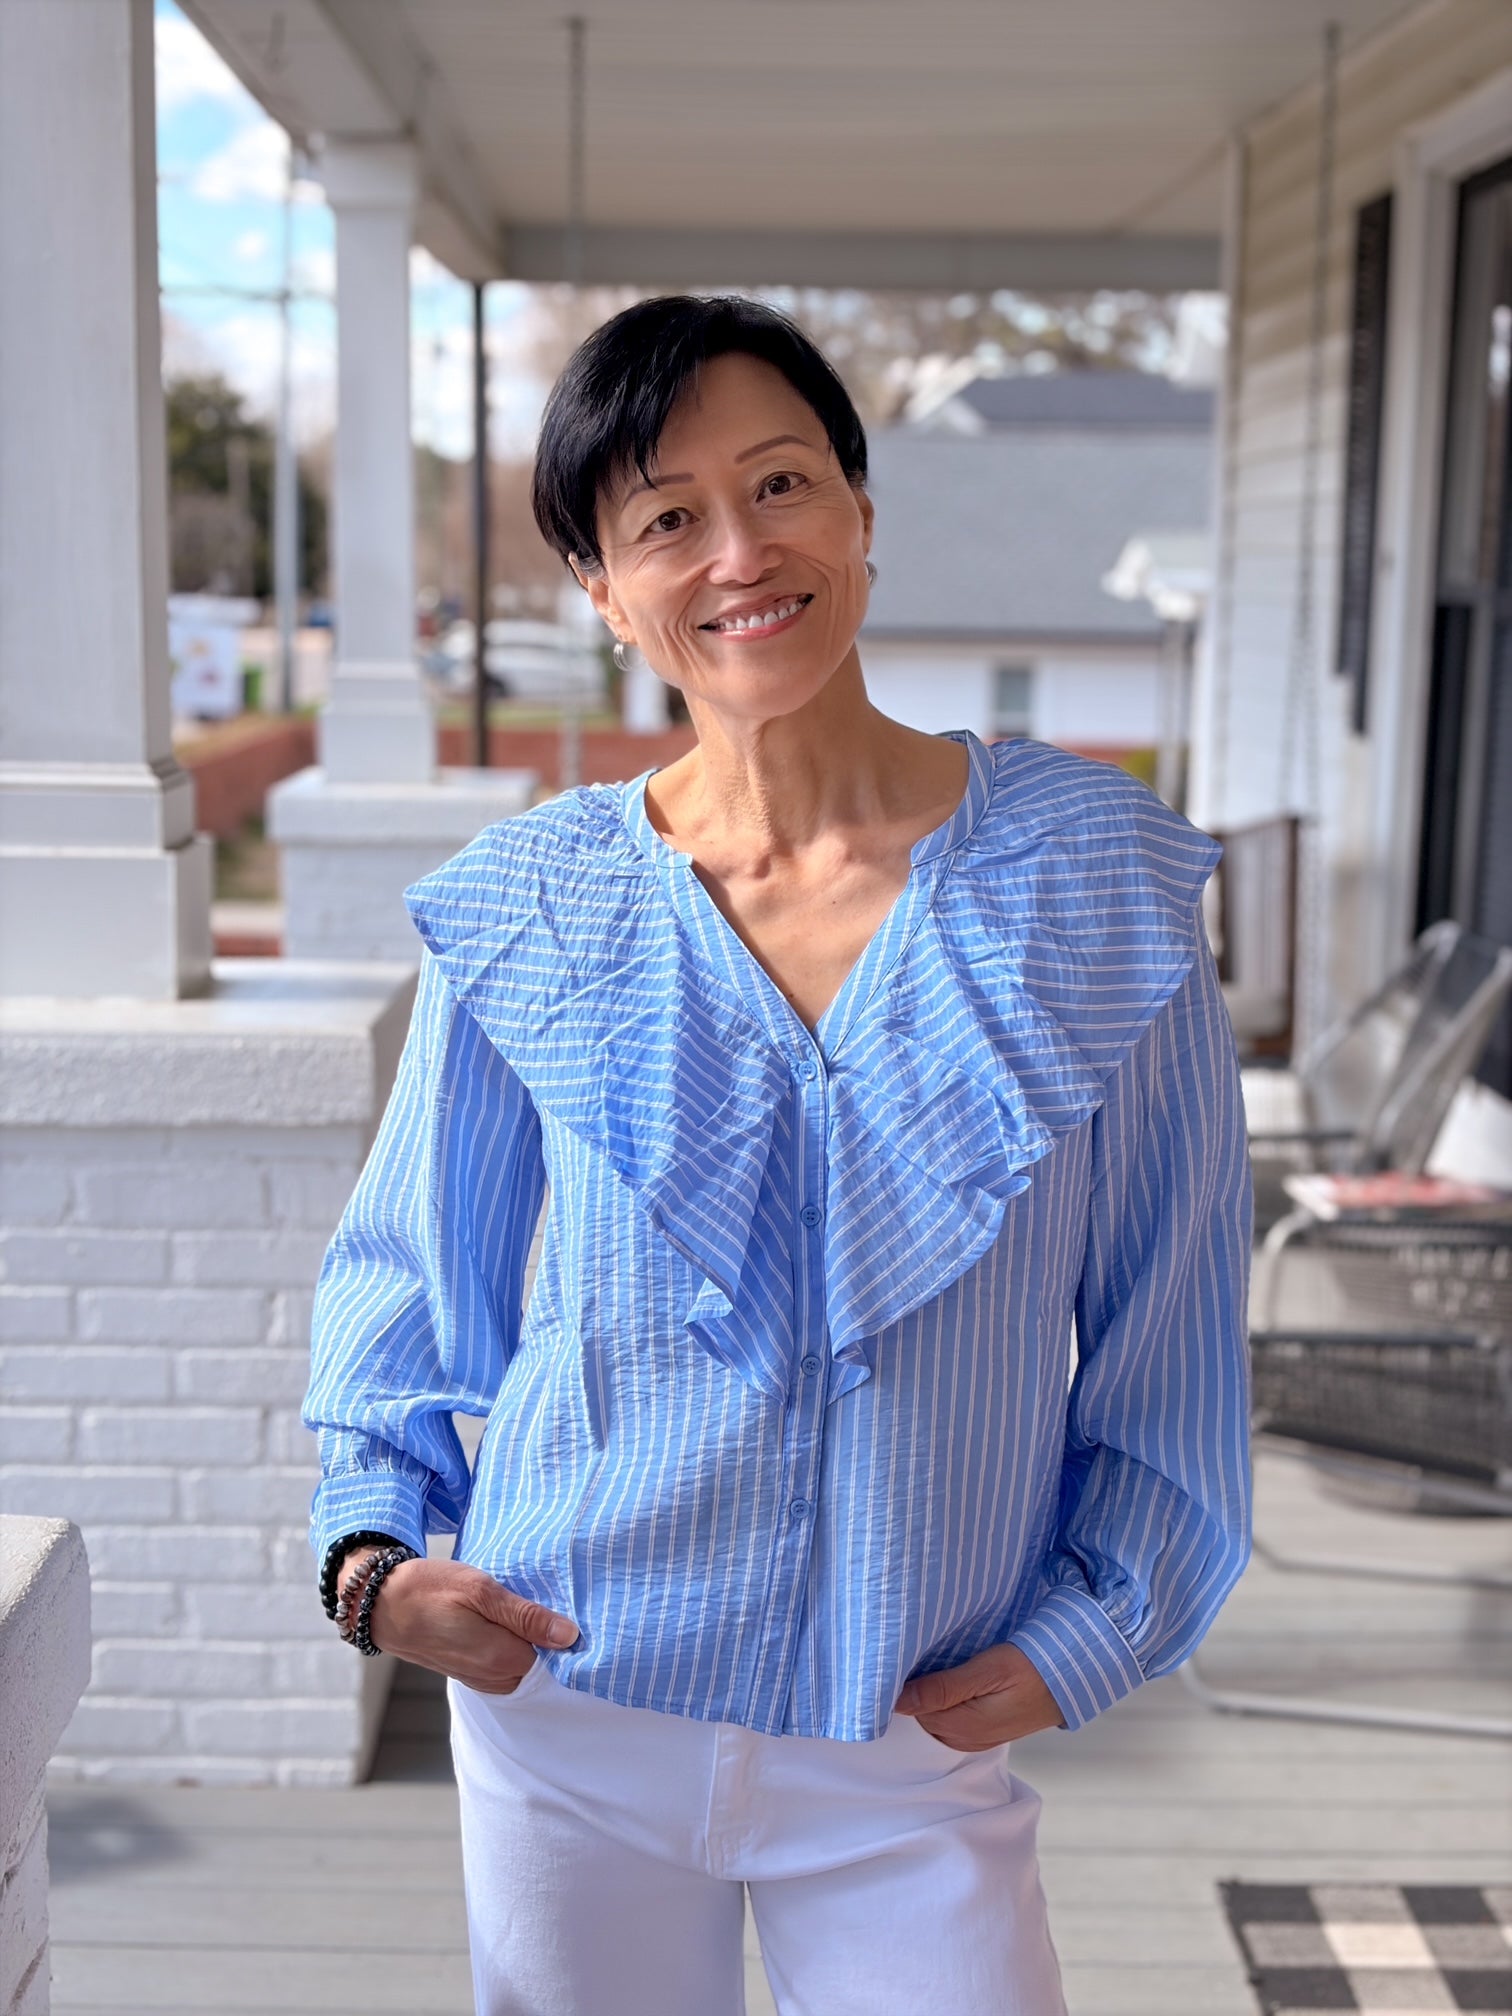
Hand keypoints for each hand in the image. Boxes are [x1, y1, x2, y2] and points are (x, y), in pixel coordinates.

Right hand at [361, 1556, 579, 1694]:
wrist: (381, 1605)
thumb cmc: (430, 1589)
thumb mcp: (480, 1590)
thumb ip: (526, 1616)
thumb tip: (570, 1635)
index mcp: (502, 1658)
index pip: (557, 1656)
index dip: (564, 1631)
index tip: (566, 1605)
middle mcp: (494, 1678)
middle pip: (541, 1663)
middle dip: (547, 1637)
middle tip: (544, 1599)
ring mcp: (481, 1679)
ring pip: (523, 1664)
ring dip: (527, 1641)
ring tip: (520, 1607)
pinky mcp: (470, 1673)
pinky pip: (504, 1665)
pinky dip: (510, 1646)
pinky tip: (503, 1621)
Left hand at [892, 1643, 1064, 1750]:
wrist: (1070, 1680)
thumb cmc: (1032, 1668)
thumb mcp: (988, 1671)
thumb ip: (944, 1688)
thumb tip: (899, 1701)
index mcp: (962, 1727)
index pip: (911, 1710)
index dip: (902, 1685)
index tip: (898, 1657)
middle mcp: (963, 1740)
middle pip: (920, 1715)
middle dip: (913, 1690)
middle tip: (913, 1654)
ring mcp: (973, 1739)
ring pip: (933, 1717)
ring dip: (928, 1695)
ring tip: (930, 1663)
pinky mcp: (981, 1733)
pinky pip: (948, 1719)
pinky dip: (942, 1702)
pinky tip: (948, 1679)